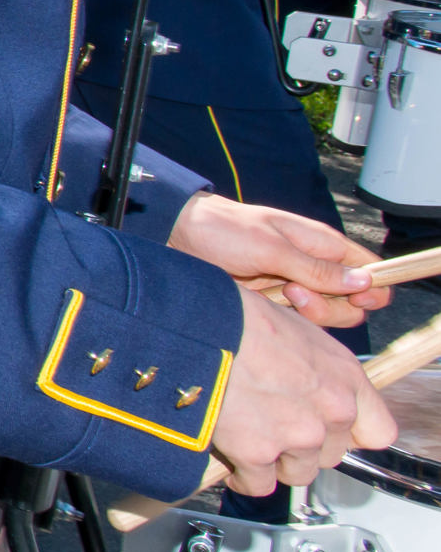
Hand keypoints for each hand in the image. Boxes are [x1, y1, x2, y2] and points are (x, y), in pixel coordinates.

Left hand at [168, 192, 389, 327]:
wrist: (179, 235)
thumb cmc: (223, 230)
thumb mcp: (272, 248)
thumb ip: (317, 268)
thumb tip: (364, 281)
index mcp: (323, 245)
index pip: (371, 270)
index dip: (373, 289)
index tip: (355, 297)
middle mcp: (315, 268)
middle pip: (352, 303)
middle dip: (332, 306)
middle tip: (296, 291)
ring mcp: (295, 286)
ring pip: (326, 316)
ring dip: (308, 312)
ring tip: (278, 293)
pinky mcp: (274, 302)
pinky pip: (297, 321)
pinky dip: (287, 319)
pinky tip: (265, 303)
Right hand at [209, 285, 392, 496]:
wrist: (198, 328)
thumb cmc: (240, 319)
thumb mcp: (298, 332)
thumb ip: (317, 370)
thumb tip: (306, 387)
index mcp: (347, 378)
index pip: (377, 432)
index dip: (349, 435)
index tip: (328, 432)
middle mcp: (332, 411)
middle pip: (331, 455)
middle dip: (303, 447)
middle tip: (273, 429)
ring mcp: (298, 436)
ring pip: (297, 473)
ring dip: (275, 463)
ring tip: (249, 442)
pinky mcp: (258, 453)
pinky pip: (258, 484)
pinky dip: (244, 479)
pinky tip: (232, 464)